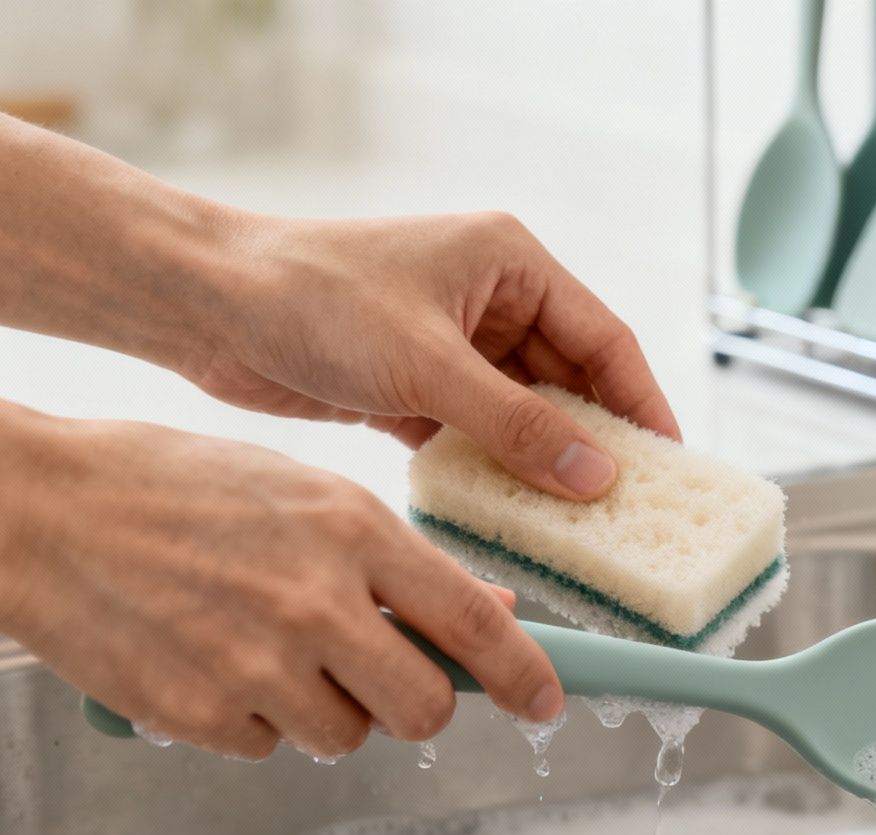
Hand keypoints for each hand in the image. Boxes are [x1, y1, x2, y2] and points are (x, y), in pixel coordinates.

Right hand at [0, 416, 562, 760]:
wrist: (34, 510)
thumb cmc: (168, 485)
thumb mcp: (299, 492)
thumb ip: (392, 558)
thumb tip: (486, 612)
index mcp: (350, 531)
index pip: (472, 622)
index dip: (524, 674)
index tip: (548, 702)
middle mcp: (315, 603)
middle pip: (423, 708)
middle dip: (418, 706)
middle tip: (385, 680)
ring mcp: (255, 665)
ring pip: (346, 736)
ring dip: (328, 710)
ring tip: (265, 647)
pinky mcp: (199, 714)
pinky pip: (266, 746)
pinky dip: (252, 719)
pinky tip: (208, 659)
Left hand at [189, 211, 679, 497]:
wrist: (205, 307)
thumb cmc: (311, 298)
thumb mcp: (425, 363)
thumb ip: (516, 423)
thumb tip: (596, 476)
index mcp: (510, 262)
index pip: (604, 340)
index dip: (642, 405)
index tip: (671, 467)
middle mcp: (490, 301)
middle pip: (571, 384)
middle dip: (597, 447)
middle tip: (634, 513)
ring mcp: (452, 349)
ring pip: (524, 419)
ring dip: (545, 470)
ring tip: (583, 531)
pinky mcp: (414, 392)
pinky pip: (476, 441)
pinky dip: (493, 478)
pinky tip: (514, 523)